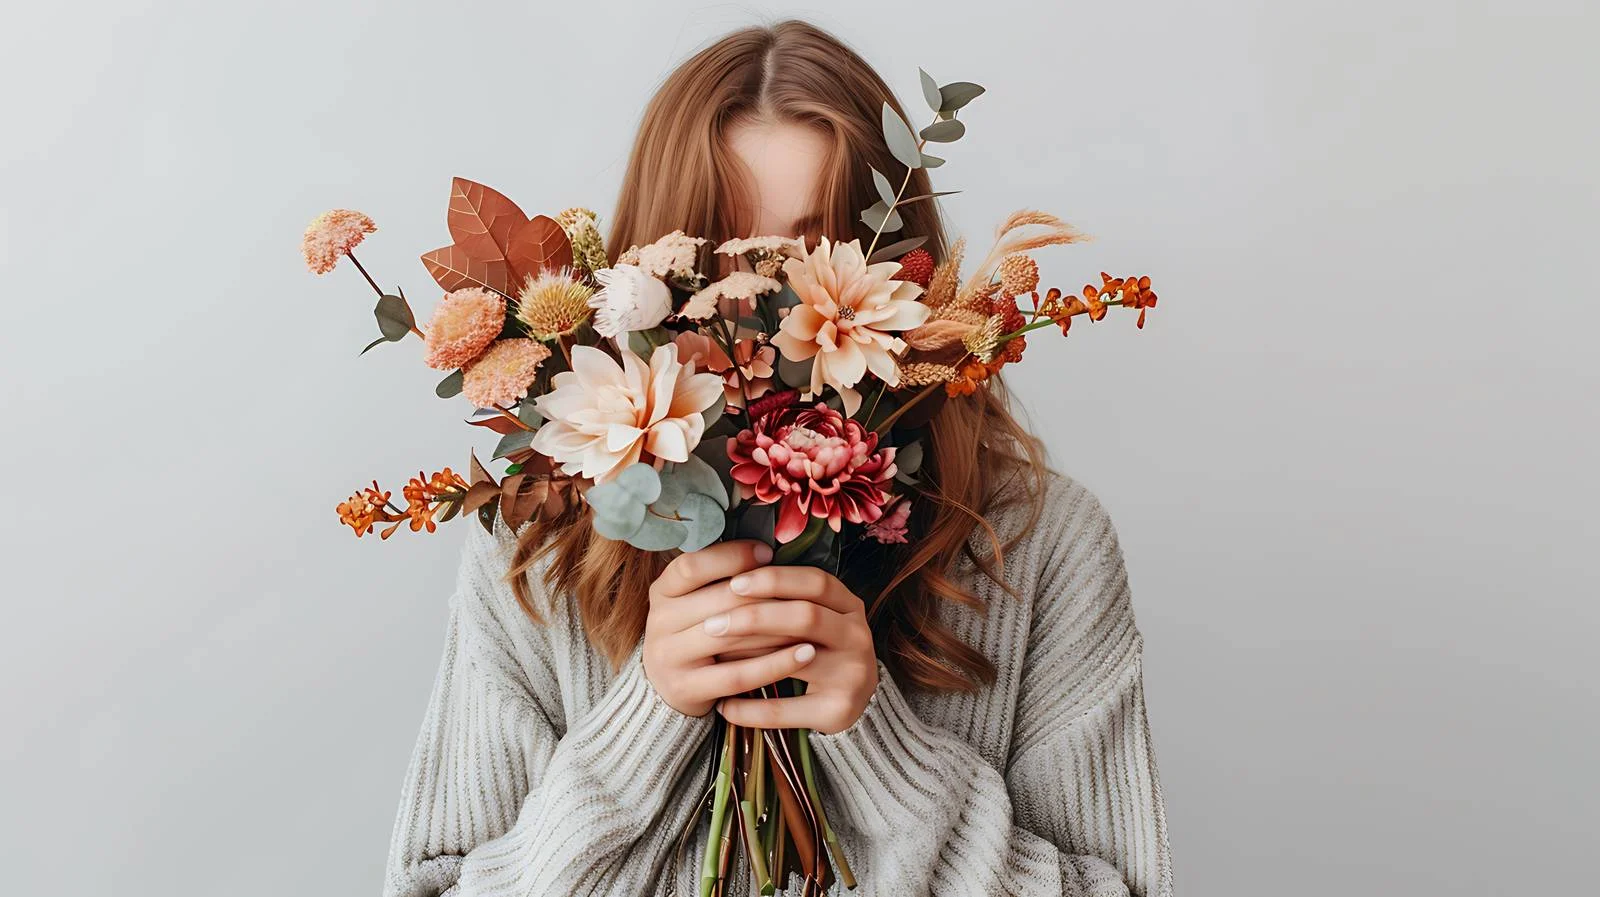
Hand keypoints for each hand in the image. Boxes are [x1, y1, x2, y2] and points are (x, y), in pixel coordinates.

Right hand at [642, 540, 820, 717]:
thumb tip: (769, 552)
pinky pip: (739, 675)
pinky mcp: (687, 689)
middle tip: (804, 590)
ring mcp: (669, 657)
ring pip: (732, 635)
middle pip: (718, 599)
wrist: (668, 688)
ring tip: (815, 620)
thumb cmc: (696, 632)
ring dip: (778, 627)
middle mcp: (659, 621)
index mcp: (662, 591)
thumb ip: (722, 579)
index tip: (767, 553)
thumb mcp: (697, 601)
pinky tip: (806, 653)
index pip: (692, 565)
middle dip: (765, 593)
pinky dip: (776, 664)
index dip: (731, 556)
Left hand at [708, 565, 878, 734]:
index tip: (735, 582)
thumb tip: (729, 582)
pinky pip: (785, 708)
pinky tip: (724, 706)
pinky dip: (751, 708)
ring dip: (748, 659)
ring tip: (713, 659)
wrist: (853, 704)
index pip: (815, 582)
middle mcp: (857, 637)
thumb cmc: (819, 650)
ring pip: (796, 660)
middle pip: (806, 616)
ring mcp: (851, 674)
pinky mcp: (838, 710)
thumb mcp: (815, 618)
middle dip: (755, 617)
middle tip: (712, 623)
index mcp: (850, 606)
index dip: (775, 579)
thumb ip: (784, 599)